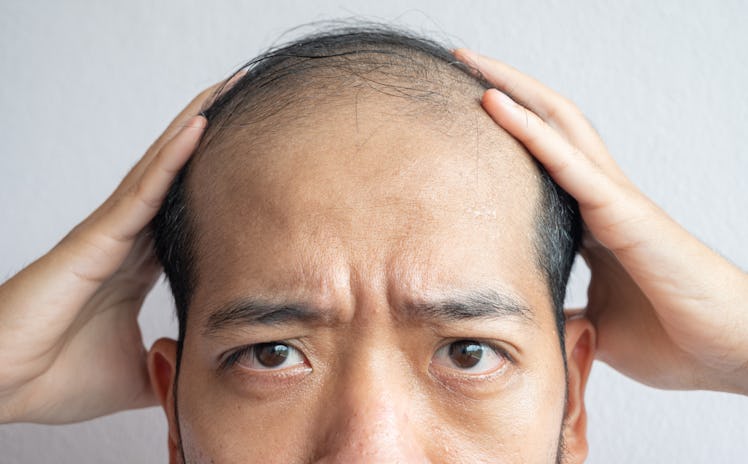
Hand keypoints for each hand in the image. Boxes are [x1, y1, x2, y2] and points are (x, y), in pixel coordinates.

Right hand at [0, 72, 241, 423]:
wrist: (2, 388)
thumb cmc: (56, 377)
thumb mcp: (137, 375)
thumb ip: (171, 369)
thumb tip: (202, 377)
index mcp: (137, 264)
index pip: (188, 212)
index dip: (218, 183)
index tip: (254, 162)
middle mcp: (127, 238)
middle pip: (178, 174)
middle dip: (212, 134)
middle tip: (248, 98)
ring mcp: (112, 232)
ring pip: (163, 166)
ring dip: (197, 125)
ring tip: (230, 88)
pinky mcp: (96, 236)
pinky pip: (143, 188)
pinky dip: (173, 156)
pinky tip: (201, 124)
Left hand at [455, 49, 747, 393]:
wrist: (728, 353)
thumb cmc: (672, 337)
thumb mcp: (594, 327)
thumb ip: (562, 315)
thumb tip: (529, 323)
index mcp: (591, 220)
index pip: (540, 161)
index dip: (505, 134)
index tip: (460, 117)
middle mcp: (600, 196)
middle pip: (547, 125)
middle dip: (503, 89)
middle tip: (461, 62)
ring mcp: (613, 199)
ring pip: (556, 125)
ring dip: (512, 89)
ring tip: (469, 62)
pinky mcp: (624, 212)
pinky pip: (568, 162)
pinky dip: (529, 130)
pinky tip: (494, 103)